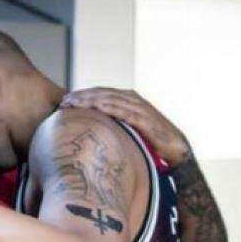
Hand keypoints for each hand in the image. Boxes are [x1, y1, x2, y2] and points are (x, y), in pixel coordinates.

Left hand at [60, 88, 189, 164]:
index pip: (102, 93)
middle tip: (65, 101)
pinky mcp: (147, 120)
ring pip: (113, 100)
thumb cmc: (149, 139)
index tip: (65, 100)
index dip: (84, 95)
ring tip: (75, 102)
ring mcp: (141, 109)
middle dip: (83, 96)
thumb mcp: (127, 128)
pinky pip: (127, 112)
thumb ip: (112, 123)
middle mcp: (134, 101)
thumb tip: (89, 129)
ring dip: (92, 100)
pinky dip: (113, 108)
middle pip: (104, 94)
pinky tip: (99, 107)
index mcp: (128, 100)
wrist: (176, 148)